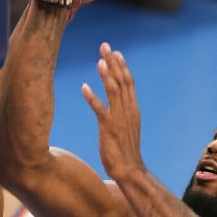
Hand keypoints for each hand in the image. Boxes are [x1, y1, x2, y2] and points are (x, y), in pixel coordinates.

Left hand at [81, 42, 143, 181]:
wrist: (129, 169)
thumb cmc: (125, 149)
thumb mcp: (125, 126)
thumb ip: (122, 111)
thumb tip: (116, 100)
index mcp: (132, 109)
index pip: (128, 82)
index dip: (121, 66)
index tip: (115, 52)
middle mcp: (128, 110)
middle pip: (122, 81)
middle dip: (113, 63)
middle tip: (105, 47)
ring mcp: (119, 119)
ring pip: (114, 92)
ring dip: (106, 76)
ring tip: (99, 61)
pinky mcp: (109, 128)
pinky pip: (100, 110)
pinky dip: (92, 98)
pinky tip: (84, 88)